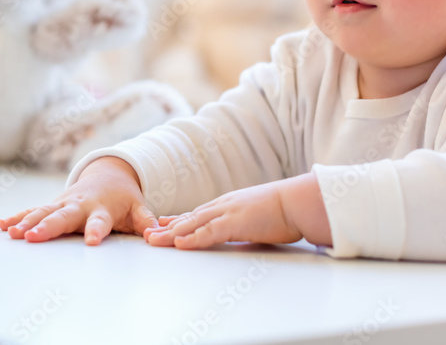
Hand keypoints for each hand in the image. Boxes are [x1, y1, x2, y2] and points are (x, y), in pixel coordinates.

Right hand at [0, 156, 157, 245]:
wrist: (108, 174)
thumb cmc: (124, 197)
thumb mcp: (139, 207)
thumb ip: (146, 220)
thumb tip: (156, 233)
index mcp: (102, 208)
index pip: (100, 221)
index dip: (96, 230)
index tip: (91, 241)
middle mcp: (80, 205)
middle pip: (63, 216)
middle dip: (48, 226)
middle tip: (33, 236)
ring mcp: (63, 203)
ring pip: (43, 212)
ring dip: (27, 222)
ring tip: (12, 233)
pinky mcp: (53, 204)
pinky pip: (33, 211)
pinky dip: (19, 217)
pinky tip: (3, 225)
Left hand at [143, 180, 301, 249]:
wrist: (298, 202)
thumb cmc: (284, 210)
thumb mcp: (256, 216)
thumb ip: (244, 224)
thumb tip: (240, 232)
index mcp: (228, 204)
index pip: (198, 213)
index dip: (178, 220)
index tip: (162, 224)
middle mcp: (223, 206)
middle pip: (189, 218)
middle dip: (167, 228)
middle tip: (147, 235)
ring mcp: (228, 213)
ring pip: (193, 224)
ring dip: (171, 234)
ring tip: (153, 241)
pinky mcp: (236, 223)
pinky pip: (209, 232)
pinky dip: (193, 238)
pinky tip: (179, 243)